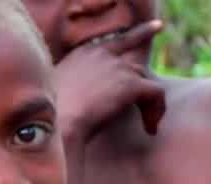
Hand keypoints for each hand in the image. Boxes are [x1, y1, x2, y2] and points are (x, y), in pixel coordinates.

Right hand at [51, 21, 165, 139]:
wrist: (57, 122)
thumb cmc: (53, 115)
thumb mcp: (59, 89)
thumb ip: (76, 83)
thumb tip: (84, 93)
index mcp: (85, 53)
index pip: (117, 40)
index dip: (140, 33)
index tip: (157, 27)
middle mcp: (103, 54)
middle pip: (136, 66)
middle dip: (143, 88)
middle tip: (147, 110)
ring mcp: (117, 67)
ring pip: (146, 81)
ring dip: (149, 105)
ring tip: (147, 127)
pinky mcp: (130, 84)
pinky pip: (156, 93)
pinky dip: (157, 111)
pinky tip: (150, 129)